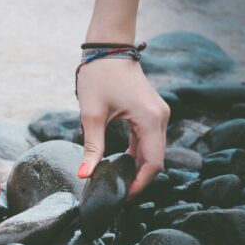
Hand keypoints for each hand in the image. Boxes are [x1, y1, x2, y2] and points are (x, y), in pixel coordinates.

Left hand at [76, 57, 169, 198]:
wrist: (107, 48)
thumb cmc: (99, 76)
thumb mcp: (92, 115)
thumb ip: (92, 148)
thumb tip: (84, 175)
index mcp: (150, 119)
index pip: (153, 163)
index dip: (139, 184)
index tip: (122, 197)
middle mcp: (160, 117)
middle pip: (156, 159)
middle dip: (138, 179)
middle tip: (118, 193)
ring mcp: (158, 114)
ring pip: (153, 151)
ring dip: (137, 167)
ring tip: (118, 182)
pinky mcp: (151, 112)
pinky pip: (148, 140)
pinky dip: (137, 154)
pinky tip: (122, 164)